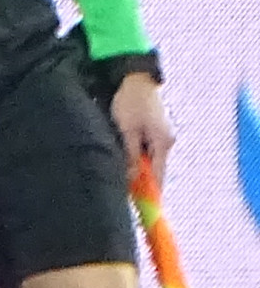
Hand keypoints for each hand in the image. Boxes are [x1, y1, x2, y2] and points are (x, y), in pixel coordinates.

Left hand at [111, 73, 171, 191]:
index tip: (142, 208)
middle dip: (141, 183)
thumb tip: (131, 177)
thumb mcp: (126, 129)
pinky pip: (146, 152)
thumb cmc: (129, 102)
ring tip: (120, 180)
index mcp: (163, 142)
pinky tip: (124, 163)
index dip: (150, 192)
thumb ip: (130, 154)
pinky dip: (136, 159)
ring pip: (149, 161)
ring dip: (136, 170)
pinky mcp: (154, 132)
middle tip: (124, 196)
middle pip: (154, 170)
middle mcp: (167, 141)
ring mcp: (162, 137)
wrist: (135, 79)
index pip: (159, 175)